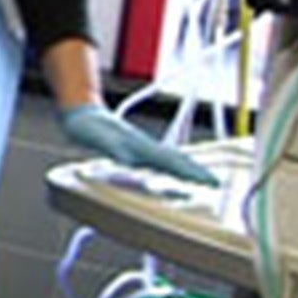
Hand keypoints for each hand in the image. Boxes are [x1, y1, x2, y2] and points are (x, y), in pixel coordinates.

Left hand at [57, 103, 219, 186]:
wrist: (81, 113)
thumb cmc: (88, 126)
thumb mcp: (97, 138)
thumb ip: (111, 148)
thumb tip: (125, 159)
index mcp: (140, 146)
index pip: (172, 160)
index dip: (190, 172)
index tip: (209, 181)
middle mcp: (144, 147)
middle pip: (177, 159)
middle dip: (197, 172)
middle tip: (216, 184)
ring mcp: (142, 149)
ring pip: (171, 159)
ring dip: (188, 170)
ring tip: (204, 181)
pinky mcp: (137, 151)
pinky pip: (161, 161)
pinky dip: (173, 168)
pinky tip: (175, 176)